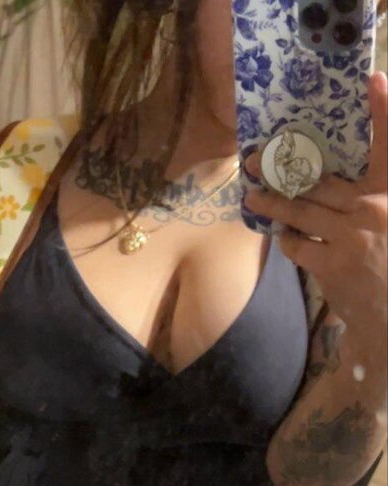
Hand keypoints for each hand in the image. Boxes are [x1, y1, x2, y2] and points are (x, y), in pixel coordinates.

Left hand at [243, 71, 387, 355]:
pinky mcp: (333, 266)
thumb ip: (376, 196)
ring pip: (301, 211)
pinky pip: (299, 246)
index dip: (384, 109)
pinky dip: (288, 240)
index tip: (374, 79)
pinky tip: (282, 236)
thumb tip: (340, 186)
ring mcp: (351, 237)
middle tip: (255, 158)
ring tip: (251, 195)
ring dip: (272, 202)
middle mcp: (373, 207)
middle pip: (321, 178)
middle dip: (284, 167)